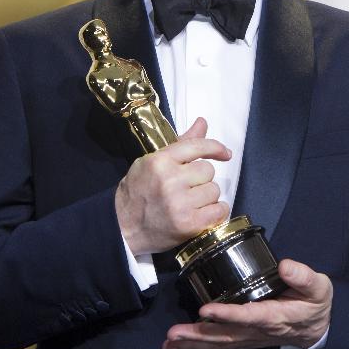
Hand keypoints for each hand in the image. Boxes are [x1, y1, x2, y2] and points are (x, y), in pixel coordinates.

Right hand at [115, 117, 230, 254]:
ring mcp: (180, 204)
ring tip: (191, 202)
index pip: (197, 146)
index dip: (215, 148)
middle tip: (188, 187)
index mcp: (160, 161)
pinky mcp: (188, 224)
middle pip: (208, 170)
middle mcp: (170, 180)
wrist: (123, 227)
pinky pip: (219, 211)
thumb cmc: (139, 191)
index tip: (225, 153)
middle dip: (202, 178)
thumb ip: (181, 144)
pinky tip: (205, 213)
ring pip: (214, 190)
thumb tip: (202, 122)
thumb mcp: (153, 161)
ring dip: (207, 196)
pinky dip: (217, 212)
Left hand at [163, 259, 331, 348]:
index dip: (228, 315)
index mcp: (276, 316)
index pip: (249, 316)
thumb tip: (285, 266)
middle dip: (198, 336)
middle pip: (226, 336)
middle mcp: (258, 331)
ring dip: (193, 345)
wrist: (318, 328)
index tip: (207, 310)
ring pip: (219, 345)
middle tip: (173, 333)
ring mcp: (249, 338)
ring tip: (169, 343)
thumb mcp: (318, 286)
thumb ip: (304, 276)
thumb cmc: (315, 303)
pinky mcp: (244, 340)